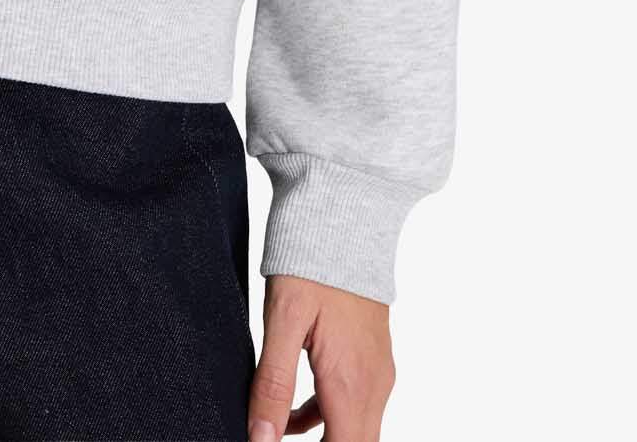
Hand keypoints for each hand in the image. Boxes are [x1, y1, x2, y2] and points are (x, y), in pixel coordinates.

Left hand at [247, 272, 395, 439]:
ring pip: (356, 431)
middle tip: (274, 438)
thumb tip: (260, 439)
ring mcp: (377, 373)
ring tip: (275, 428)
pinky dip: (327, 417)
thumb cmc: (312, 263)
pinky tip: (294, 408)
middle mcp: (373, 386)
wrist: (344, 217)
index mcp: (351, 384)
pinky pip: (355, 406)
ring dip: (322, 439)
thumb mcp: (282, 321)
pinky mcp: (372, 360)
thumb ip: (273, 383)